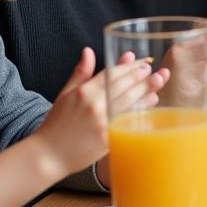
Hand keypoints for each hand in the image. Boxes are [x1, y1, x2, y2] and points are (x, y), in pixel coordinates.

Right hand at [34, 49, 163, 178]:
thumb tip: (88, 51)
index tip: (142, 63)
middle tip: (155, 71)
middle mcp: (94, 105)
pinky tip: (150, 102)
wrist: (48, 155)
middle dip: (142, 77)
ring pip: (130, 101)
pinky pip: (129, 120)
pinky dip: (141, 109)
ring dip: (146, 90)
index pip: (112, 73)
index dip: (129, 67)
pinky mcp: (108, 138)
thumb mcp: (65, 94)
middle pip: (124, 86)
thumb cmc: (56, 124)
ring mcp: (102, 122)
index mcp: (84, 91)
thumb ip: (80, 73)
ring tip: (158, 82)